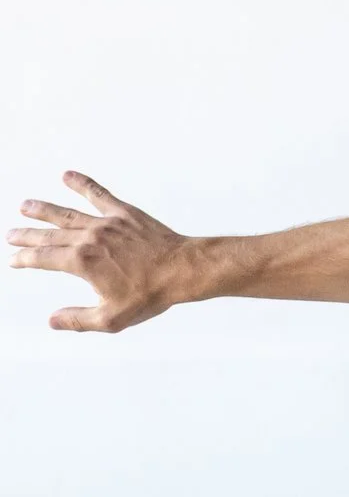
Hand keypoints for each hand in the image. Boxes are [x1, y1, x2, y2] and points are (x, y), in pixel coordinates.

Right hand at [11, 173, 192, 330]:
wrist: (184, 270)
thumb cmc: (151, 295)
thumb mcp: (112, 318)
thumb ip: (78, 320)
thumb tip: (52, 321)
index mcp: (82, 262)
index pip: (42, 258)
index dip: (24, 259)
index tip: (13, 260)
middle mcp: (89, 238)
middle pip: (49, 235)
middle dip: (27, 235)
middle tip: (10, 235)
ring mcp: (106, 223)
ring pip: (67, 214)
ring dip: (44, 210)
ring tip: (26, 206)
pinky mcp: (124, 214)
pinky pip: (99, 194)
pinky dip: (82, 184)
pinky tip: (67, 175)